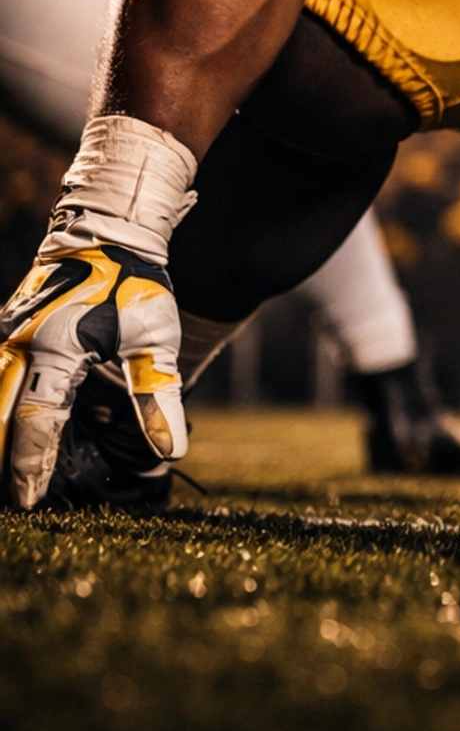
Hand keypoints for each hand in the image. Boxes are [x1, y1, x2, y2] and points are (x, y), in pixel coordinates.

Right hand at [0, 225, 185, 510]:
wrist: (107, 230)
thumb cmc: (135, 284)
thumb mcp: (156, 338)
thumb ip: (157, 395)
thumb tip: (172, 451)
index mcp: (55, 350)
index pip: (35, 421)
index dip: (30, 465)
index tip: (28, 500)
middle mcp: (20, 344)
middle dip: (2, 458)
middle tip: (10, 498)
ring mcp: (7, 334)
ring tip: (7, 471)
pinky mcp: (6, 328)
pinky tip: (8, 426)